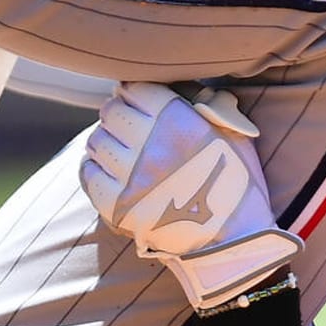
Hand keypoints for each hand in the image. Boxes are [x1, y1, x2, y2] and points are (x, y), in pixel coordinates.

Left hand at [79, 81, 301, 309]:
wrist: (235, 240)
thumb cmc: (237, 182)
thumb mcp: (235, 133)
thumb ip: (210, 104)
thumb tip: (184, 85)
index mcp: (179, 122)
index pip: (135, 89)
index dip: (134, 92)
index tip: (136, 98)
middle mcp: (151, 146)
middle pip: (111, 112)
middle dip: (118, 114)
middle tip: (128, 124)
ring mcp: (131, 178)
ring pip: (96, 141)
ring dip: (107, 141)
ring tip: (121, 149)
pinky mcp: (118, 207)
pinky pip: (88, 174)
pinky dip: (94, 168)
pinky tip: (107, 169)